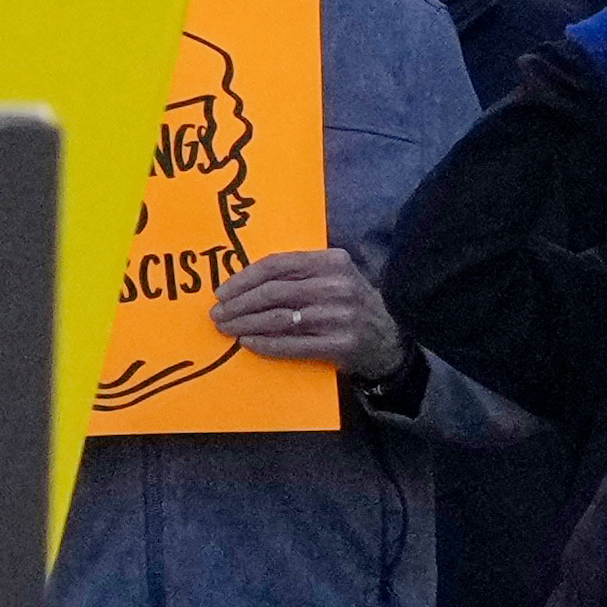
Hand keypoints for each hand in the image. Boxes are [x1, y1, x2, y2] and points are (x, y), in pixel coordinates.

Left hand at [216, 247, 403, 381]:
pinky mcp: (340, 344)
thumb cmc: (349, 305)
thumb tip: (243, 283)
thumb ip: (300, 273)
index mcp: (333, 262)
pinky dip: (265, 345)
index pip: (278, 265)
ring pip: (278, 318)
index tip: (222, 292)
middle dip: (239, 304)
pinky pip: (291, 344)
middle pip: (274, 292)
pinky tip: (248, 344)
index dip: (244, 278)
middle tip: (217, 315)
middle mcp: (338, 286)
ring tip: (227, 329)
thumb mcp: (334, 277)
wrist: (389, 339)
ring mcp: (340, 316)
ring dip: (245, 325)